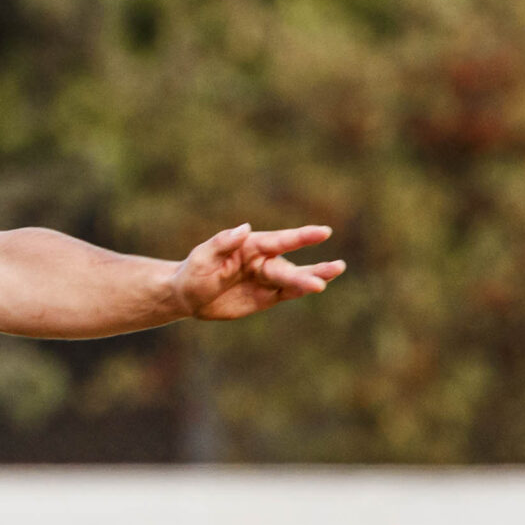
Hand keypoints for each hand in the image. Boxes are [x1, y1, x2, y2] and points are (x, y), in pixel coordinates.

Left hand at [176, 223, 344, 320]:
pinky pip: (286, 293)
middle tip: (337, 268)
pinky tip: (318, 286)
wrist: (187, 296)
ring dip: (313, 278)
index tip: (324, 232)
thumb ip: (224, 243)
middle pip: (289, 267)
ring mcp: (266, 279)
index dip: (302, 237)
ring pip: (293, 279)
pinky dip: (301, 290)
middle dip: (310, 271)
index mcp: (250, 246)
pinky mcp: (265, 297)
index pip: (279, 241)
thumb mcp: (203, 257)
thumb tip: (244, 228)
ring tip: (336, 272)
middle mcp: (262, 260)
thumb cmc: (194, 271)